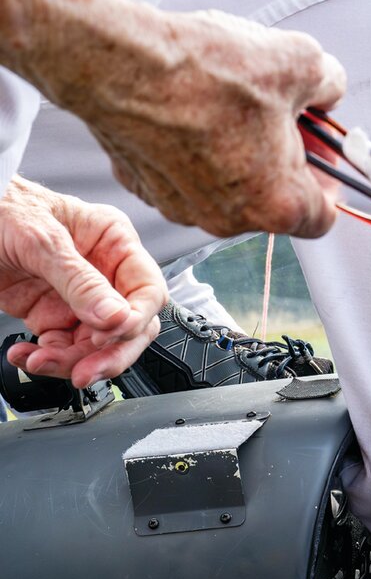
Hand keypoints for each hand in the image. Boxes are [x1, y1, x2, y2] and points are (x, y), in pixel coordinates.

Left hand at [0, 177, 165, 385]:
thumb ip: (79, 280)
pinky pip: (62, 346)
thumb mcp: (42, 240)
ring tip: (38, 361)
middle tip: (86, 372)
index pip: (146, 291)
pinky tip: (25, 354)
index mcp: (114, 242)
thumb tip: (115, 317)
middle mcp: (103, 271)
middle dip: (109, 353)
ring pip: (96, 345)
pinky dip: (45, 358)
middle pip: (129, 325)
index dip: (135, 319)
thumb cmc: (3, 206)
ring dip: (69, 361)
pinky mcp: (50, 312)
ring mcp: (77, 295)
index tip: (109, 335)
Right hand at [68, 7, 346, 238]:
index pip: (323, 217)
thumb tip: (328, 91)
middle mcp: (227, 219)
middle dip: (284, 160)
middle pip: (273, 200)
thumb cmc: (204, 71)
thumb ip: (330, 86)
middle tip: (281, 116)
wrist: (119, 62)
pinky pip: (186, 174)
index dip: (330, 179)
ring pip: (228, 187)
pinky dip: (195, 148)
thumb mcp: (302, 62)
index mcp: (276, 204)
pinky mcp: (144, 187)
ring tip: (231, 103)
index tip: (324, 152)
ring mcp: (181, 207)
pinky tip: (192, 109)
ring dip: (239, 152)